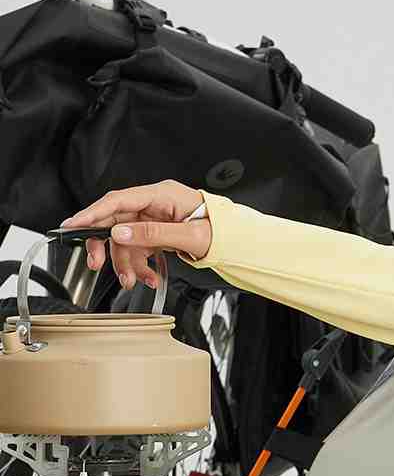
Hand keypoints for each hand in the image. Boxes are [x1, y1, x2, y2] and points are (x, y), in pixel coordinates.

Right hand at [59, 181, 212, 288]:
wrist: (237, 241)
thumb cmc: (221, 231)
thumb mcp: (189, 235)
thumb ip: (153, 234)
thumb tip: (120, 233)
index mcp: (161, 195)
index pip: (118, 201)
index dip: (92, 213)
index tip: (73, 225)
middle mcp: (154, 204)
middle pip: (115, 220)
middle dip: (105, 245)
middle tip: (97, 264)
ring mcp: (154, 218)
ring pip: (124, 239)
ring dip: (125, 262)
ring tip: (133, 280)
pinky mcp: (156, 232)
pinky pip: (137, 248)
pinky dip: (139, 264)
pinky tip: (147, 277)